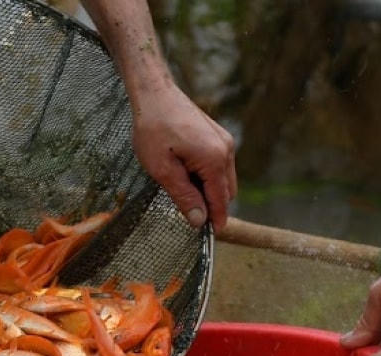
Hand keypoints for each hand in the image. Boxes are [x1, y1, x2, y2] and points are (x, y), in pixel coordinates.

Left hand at [131, 84, 235, 228]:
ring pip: (223, 179)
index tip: (209, 236)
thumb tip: (199, 221)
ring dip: (207, 190)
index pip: (221, 200)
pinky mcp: (218, 137)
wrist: (154, 93)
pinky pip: (218, 166)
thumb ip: (184, 196)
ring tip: (180, 186)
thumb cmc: (153, 129)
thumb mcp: (162, 169)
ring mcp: (224, 142)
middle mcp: (225, 150)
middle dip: (211, 205)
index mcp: (214, 160)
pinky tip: (184, 172)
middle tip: (186, 211)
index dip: (215, 220)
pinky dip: (206, 176)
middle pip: (226, 192)